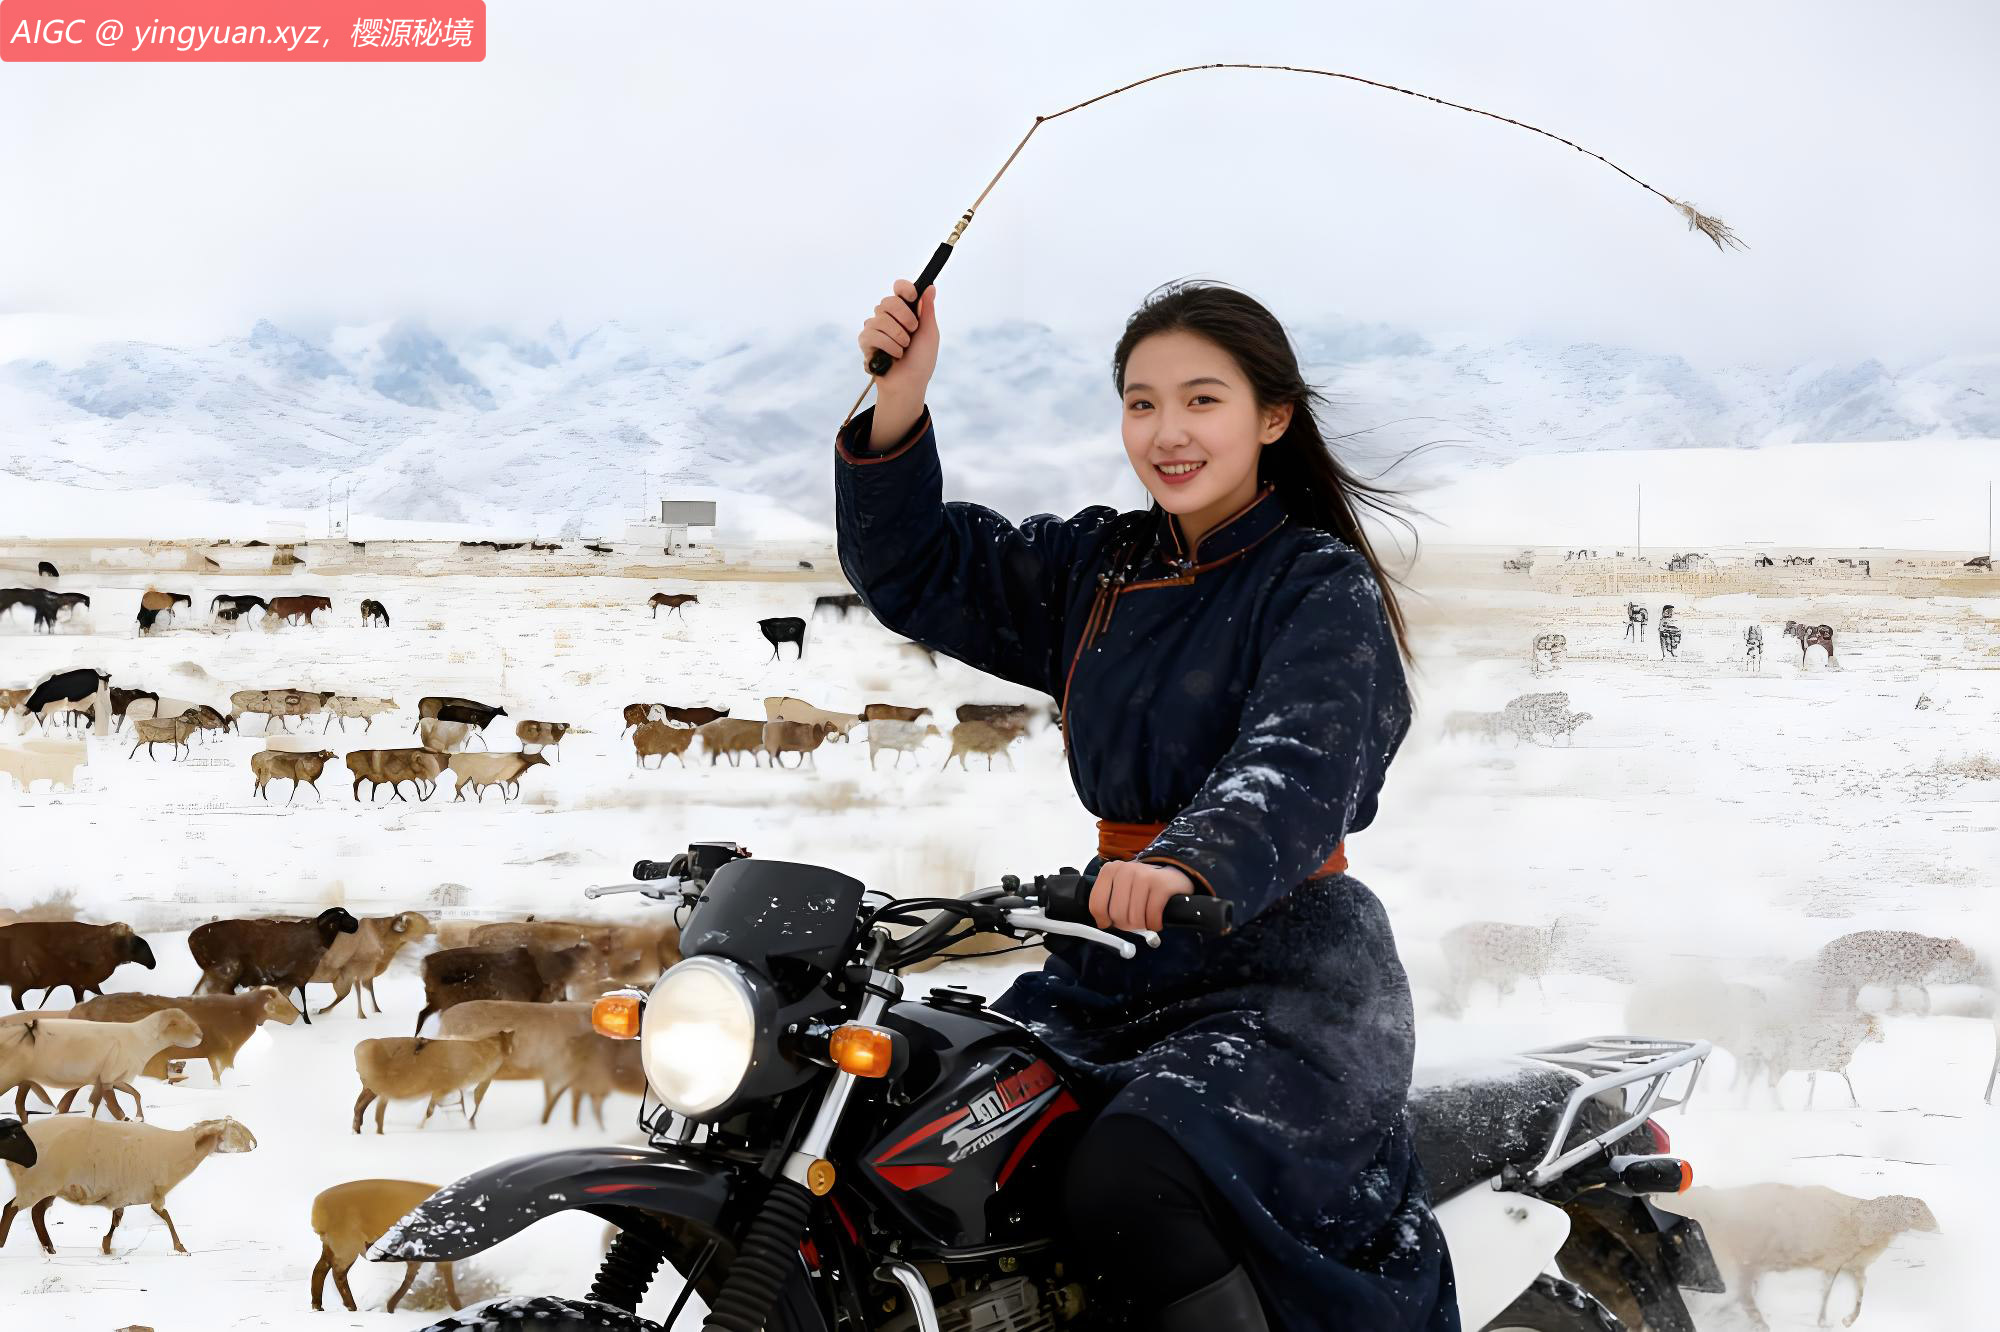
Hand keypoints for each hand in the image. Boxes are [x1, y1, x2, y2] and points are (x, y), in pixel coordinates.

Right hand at [858, 278, 939, 401]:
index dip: (904, 289)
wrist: (909, 384)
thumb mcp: (929, 334)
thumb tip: (931, 287)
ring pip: (880, 318)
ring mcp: (875, 328)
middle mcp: (888, 316)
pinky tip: (892, 356)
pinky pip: (872, 334)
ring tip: (903, 349)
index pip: (899, 288)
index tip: (912, 296)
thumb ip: (927, 310)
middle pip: (888, 301)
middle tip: (912, 332)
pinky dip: (887, 346)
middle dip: (904, 317)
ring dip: (898, 336)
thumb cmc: (921, 361)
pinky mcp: (865, 341)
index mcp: (905, 311)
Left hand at [1089, 860, 1196, 933]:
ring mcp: (1145, 876)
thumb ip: (1107, 902)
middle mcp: (1126, 870)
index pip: (1097, 904)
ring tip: (1146, 918)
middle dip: (1126, 924)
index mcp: (1110, 871)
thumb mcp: (1120, 887)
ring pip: (1134, 918)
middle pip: (1117, 914)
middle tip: (1134, 921)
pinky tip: (1156, 919)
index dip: (1103, 920)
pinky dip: (1154, 924)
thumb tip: (1103, 924)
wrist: (1172, 875)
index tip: (1109, 923)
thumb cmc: (1142, 886)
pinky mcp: (1162, 885)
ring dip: (1142, 925)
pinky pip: (1152, 916)